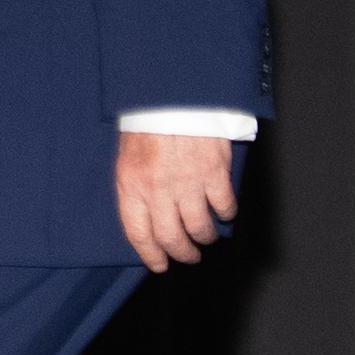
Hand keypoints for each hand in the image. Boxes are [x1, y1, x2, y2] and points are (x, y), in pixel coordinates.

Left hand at [114, 132, 235, 272]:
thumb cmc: (147, 120)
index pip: (138, 233)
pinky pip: (223, 206)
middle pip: (171, 237)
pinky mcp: (213, 172)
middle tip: (188, 256)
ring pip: (199, 227)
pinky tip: (225, 212)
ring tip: (206, 237)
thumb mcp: (127, 155)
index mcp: (131, 183)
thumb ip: (135, 186)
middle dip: (181, 253)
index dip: (150, 254)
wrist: (171, 90)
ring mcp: (187, 182)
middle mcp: (158, 188)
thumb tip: (146, 216)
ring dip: (204, 237)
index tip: (159, 264)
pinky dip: (226, 214)